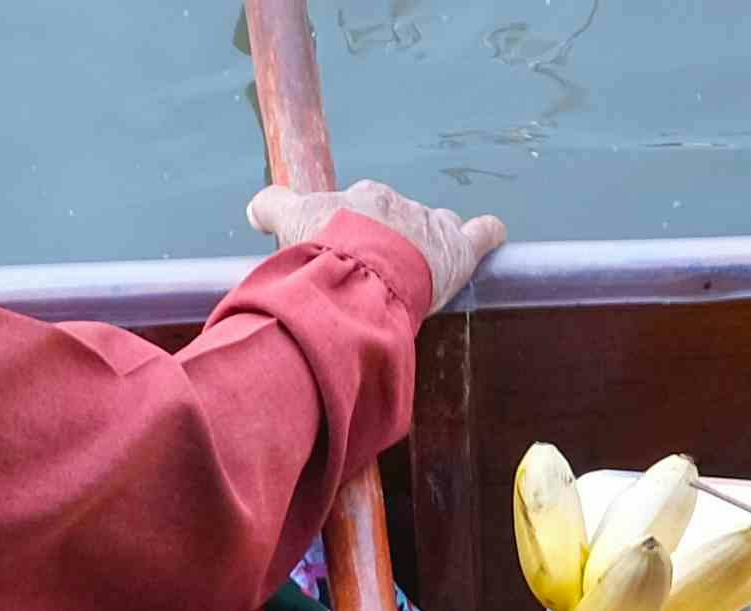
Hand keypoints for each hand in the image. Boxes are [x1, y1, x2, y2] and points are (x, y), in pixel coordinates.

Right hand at [252, 178, 506, 312]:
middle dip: (395, 238)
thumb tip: (256, 208)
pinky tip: (493, 235)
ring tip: (427, 266)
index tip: (353, 250)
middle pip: (402, 218)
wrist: (359, 273)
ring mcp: (430, 225)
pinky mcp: (458, 249)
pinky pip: (481, 234)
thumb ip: (272, 207)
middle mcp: (399, 205)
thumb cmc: (324, 249)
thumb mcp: (289, 221)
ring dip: (433, 242)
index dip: (360, 229)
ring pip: (437, 226)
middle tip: (385, 269)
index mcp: (362, 198)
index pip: (365, 209)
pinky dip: (488, 234)